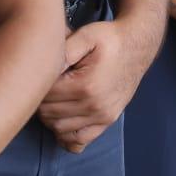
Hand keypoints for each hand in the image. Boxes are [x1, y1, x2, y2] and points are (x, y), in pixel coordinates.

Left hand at [37, 17, 153, 152]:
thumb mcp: (86, 35)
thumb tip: (44, 67)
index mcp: (86, 85)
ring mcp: (102, 117)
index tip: (43, 73)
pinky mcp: (108, 121)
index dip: (38, 85)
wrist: (137, 47)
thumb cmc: (109, 40)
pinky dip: (66, 135)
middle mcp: (95, 106)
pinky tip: (64, 119)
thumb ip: (64, 50)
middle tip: (45, 85)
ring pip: (60, 129)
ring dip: (50, 117)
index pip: (46, 97)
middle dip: (41, 102)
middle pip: (50, 115)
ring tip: (53, 99)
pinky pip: (80, 140)